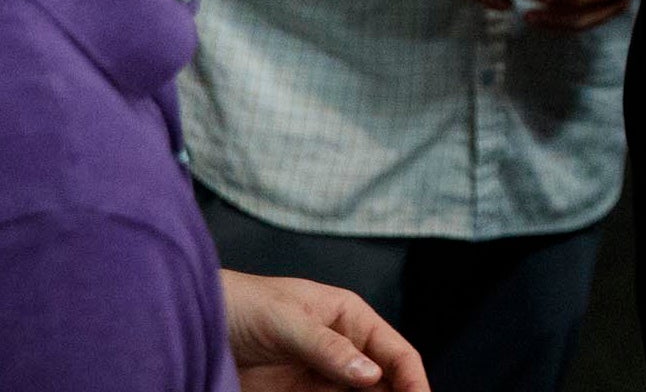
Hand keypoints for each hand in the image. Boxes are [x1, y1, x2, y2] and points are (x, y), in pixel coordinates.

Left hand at [223, 271, 426, 391]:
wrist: (191, 322)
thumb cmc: (242, 305)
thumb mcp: (286, 321)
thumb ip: (327, 348)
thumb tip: (371, 375)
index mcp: (350, 318)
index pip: (395, 352)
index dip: (413, 378)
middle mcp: (342, 349)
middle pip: (384, 382)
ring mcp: (320, 376)